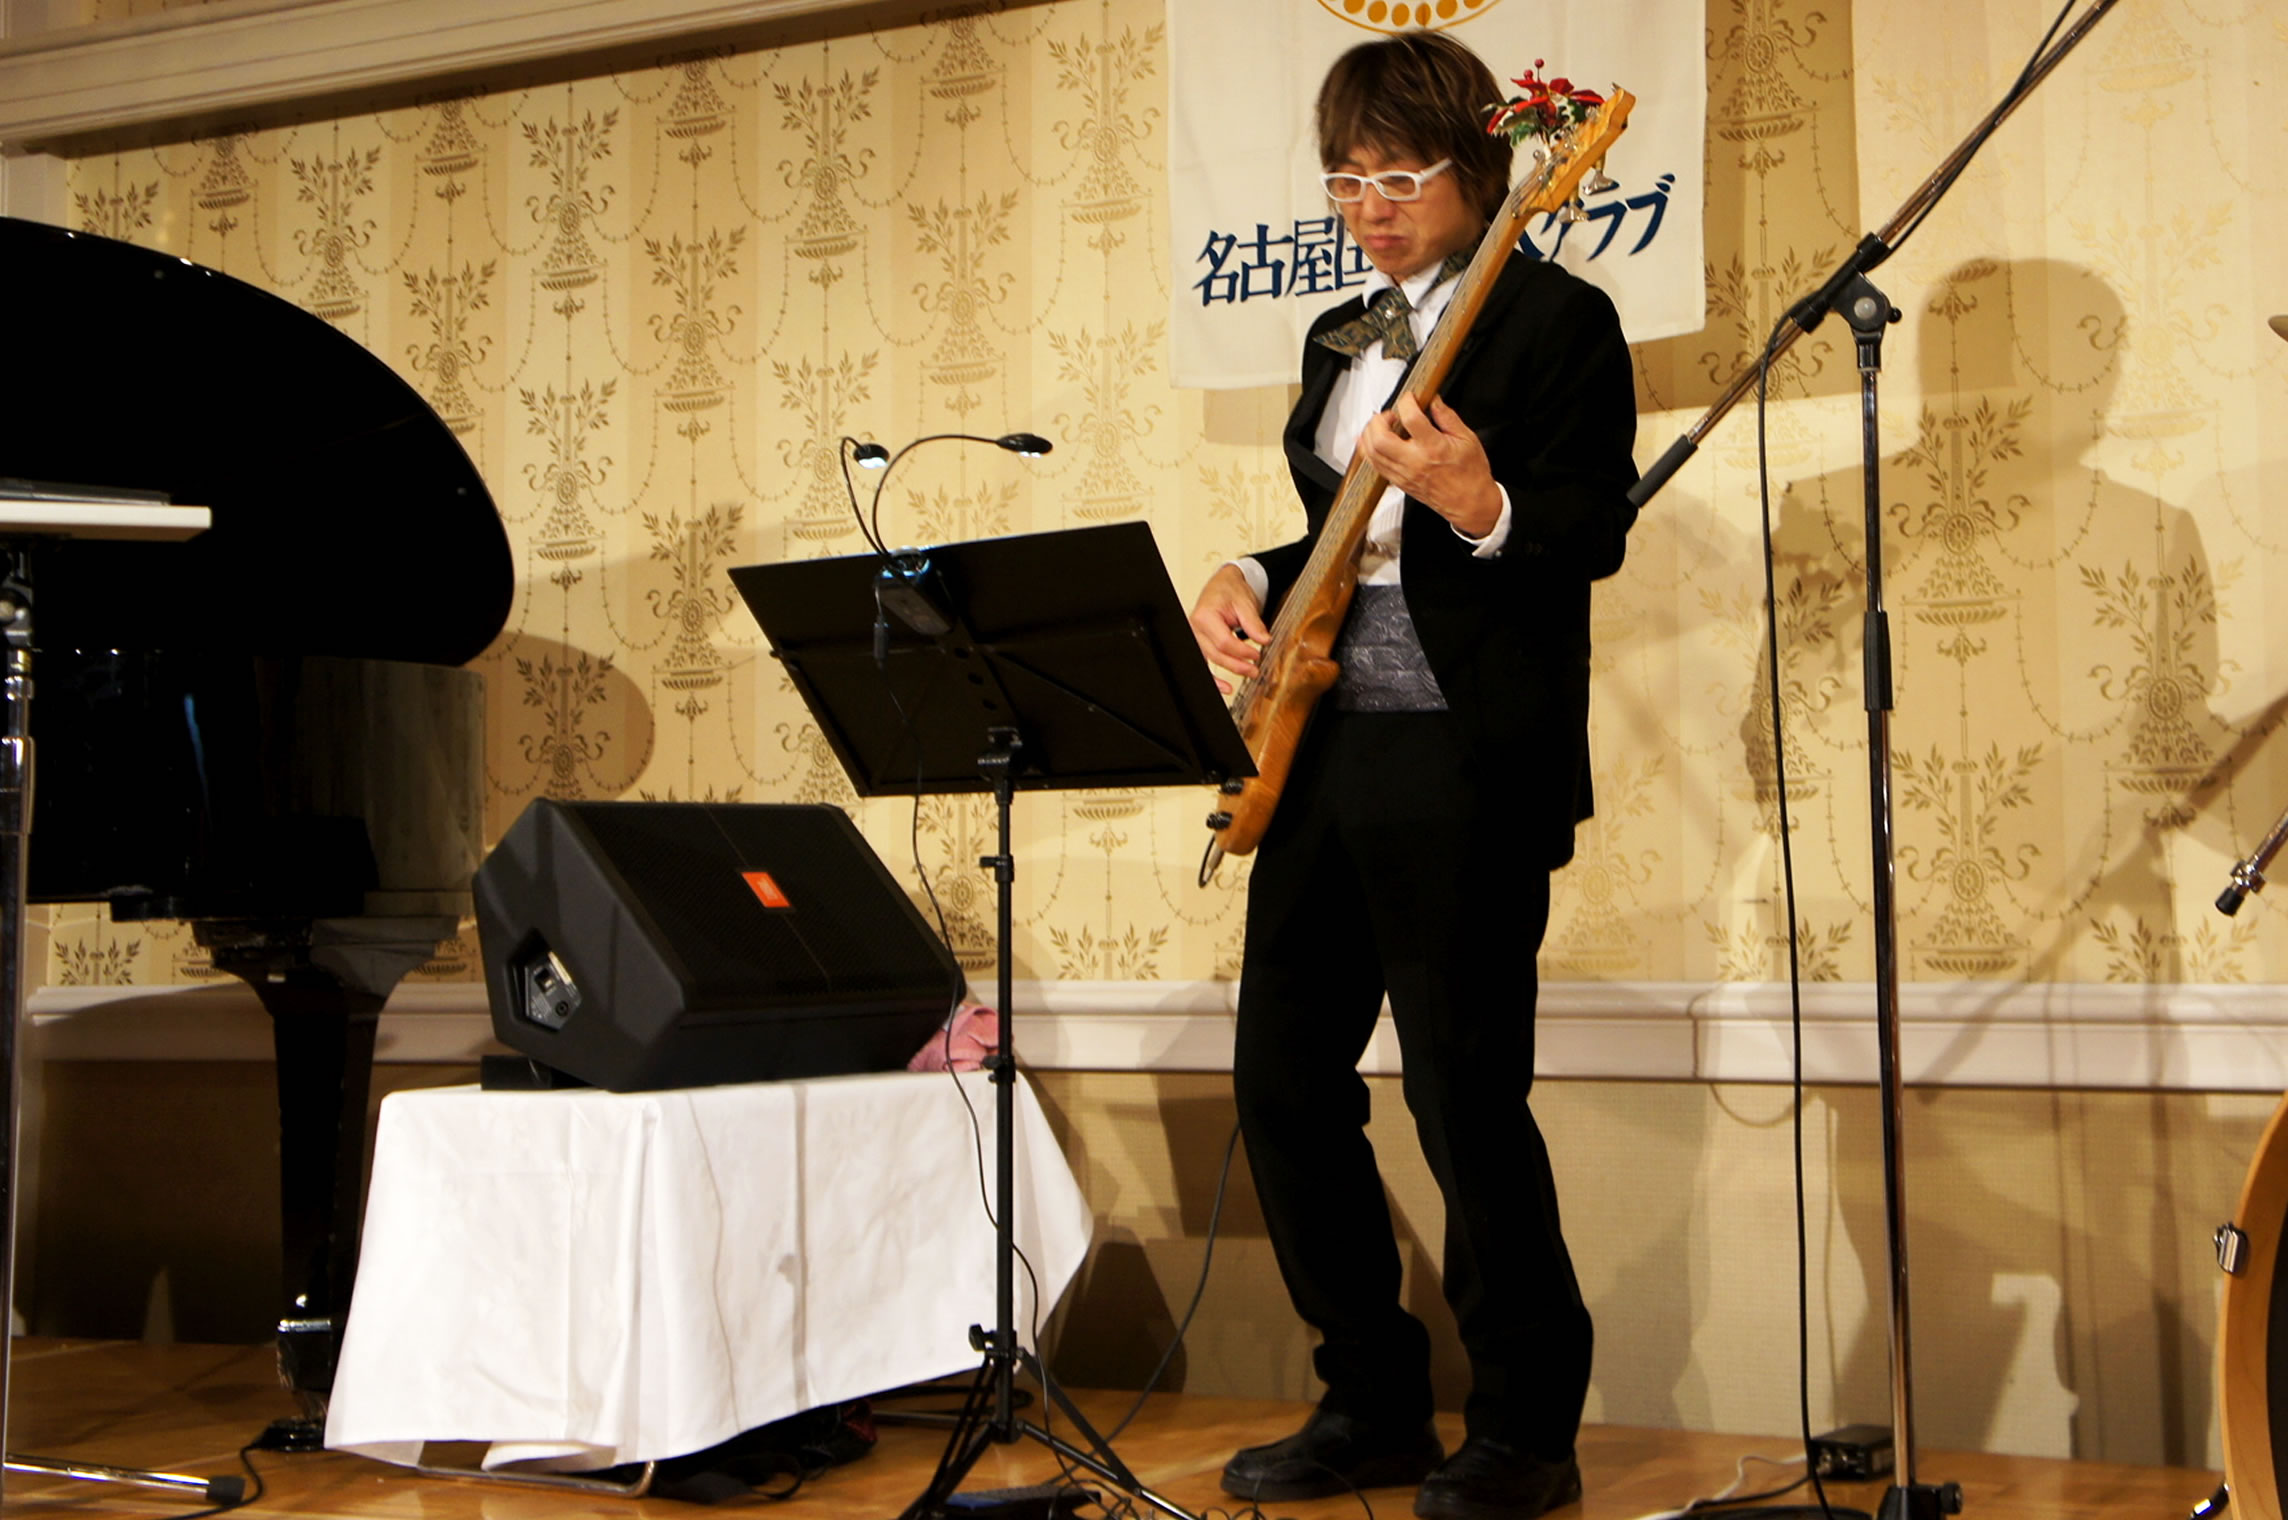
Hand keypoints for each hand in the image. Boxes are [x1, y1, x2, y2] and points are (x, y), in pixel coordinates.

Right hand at [1188, 563, 1268, 694]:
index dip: (1242, 652)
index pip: (1224, 642)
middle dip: (1238, 665)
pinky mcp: (1200, 643)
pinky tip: (1224, 687)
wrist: (1223, 584)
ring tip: (1247, 675)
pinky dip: (1213, 678)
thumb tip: (1264, 640)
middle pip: (1217, 654)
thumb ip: (1254, 623)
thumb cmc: (1230, 590)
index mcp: (1205, 616)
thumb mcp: (1245, 602)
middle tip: (1255, 670)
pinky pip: (1204, 662)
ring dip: (1229, 671)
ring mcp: (1196, 636)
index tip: (1257, 654)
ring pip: (1211, 660)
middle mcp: (1196, 628)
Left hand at [1356, 393, 1501, 537]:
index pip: (1411, 419)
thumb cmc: (1471, 474)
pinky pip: (1375, 466)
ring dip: (1370, 434)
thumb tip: (1434, 401)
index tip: (1410, 398)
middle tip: (1390, 414)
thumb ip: (1447, 417)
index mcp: (1434, 448)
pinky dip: (1369, 451)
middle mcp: (1415, 462)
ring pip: (1372, 453)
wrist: (1470, 503)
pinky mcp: (1399, 483)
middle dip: (1379, 420)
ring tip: (1381, 425)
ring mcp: (1404, 474)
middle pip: (1381, 438)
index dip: (1407, 402)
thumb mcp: (1467, 438)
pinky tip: (1372, 441)